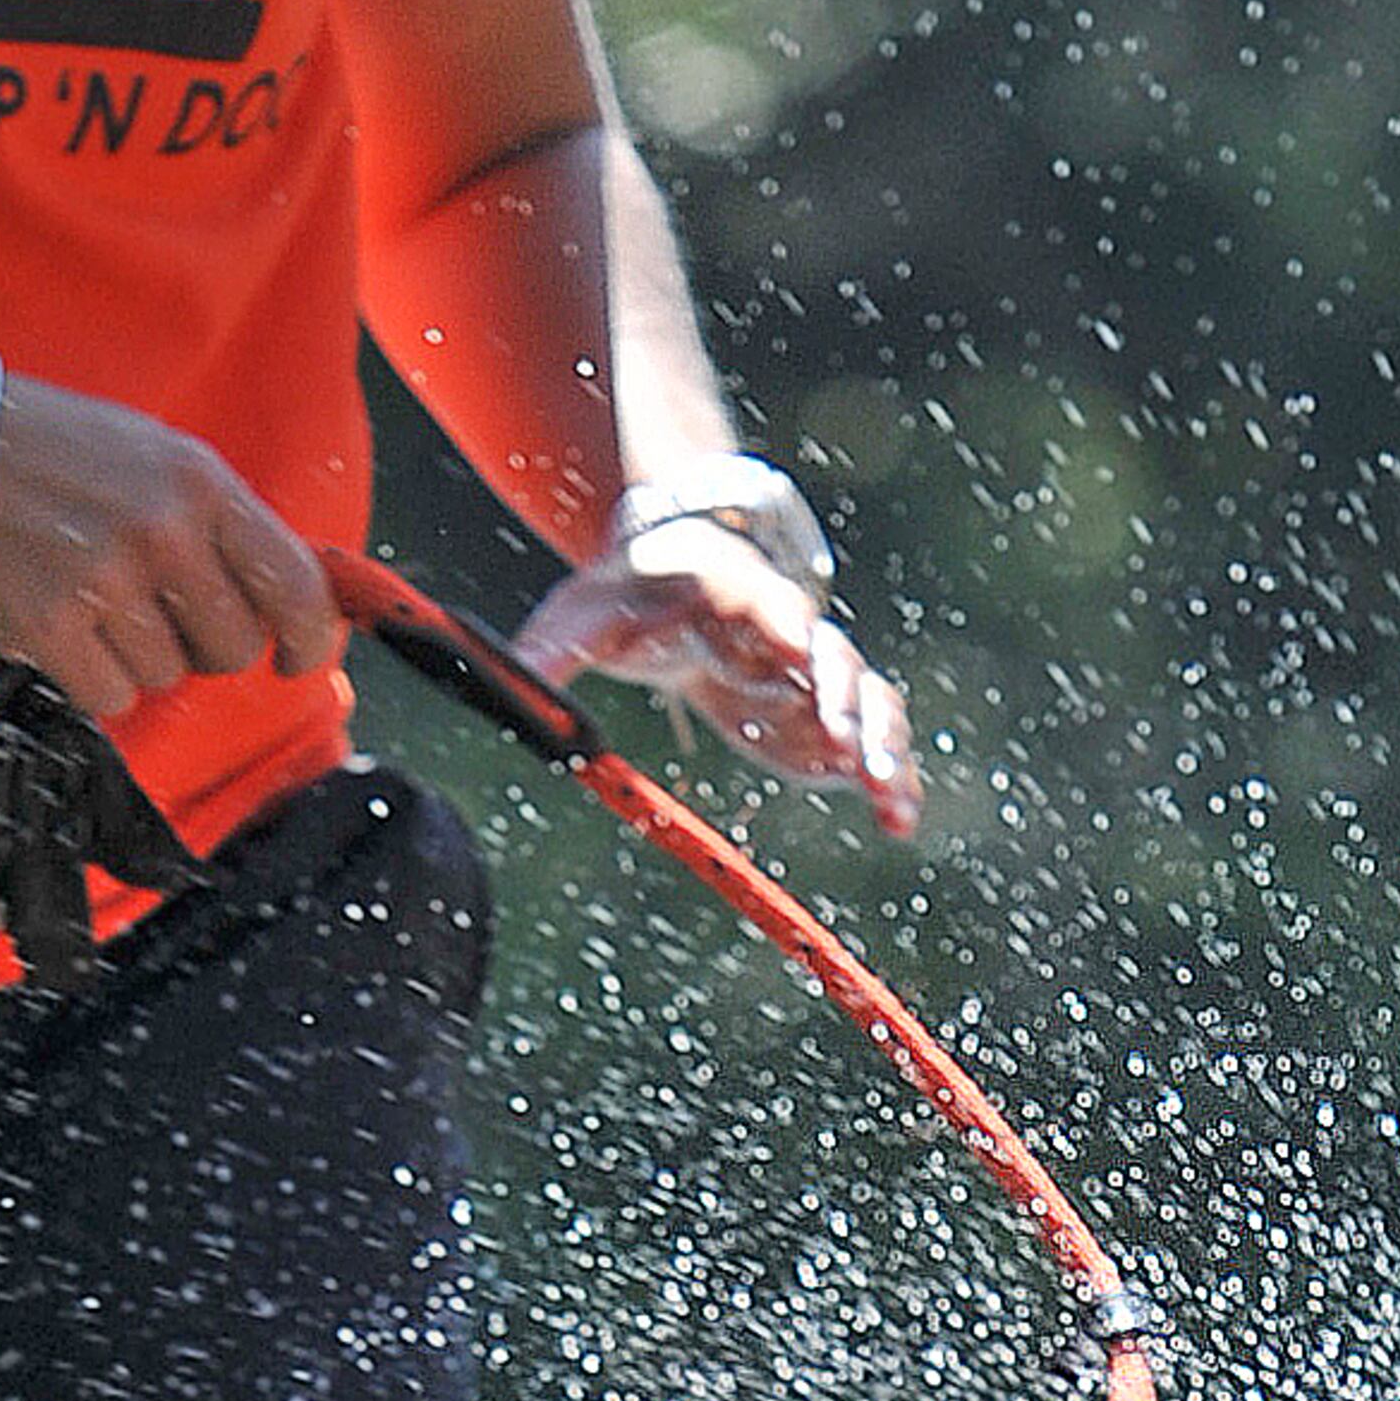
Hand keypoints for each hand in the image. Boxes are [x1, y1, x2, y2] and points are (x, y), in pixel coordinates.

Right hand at [0, 381, 343, 724]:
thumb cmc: (37, 450)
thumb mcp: (145, 451)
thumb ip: (213, 518)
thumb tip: (280, 590)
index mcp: (199, 482)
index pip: (295, 582)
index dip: (310, 636)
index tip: (299, 656)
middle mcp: (163, 531)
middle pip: (233, 647)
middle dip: (204, 647)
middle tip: (156, 616)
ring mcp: (106, 581)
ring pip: (167, 675)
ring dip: (134, 657)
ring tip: (87, 601)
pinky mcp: (50, 628)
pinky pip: (110, 697)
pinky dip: (89, 679)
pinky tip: (59, 628)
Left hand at [511, 534, 921, 837]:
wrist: (675, 578)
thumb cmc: (629, 595)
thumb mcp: (584, 615)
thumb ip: (552, 650)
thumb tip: (503, 678)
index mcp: (733, 593)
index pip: (768, 603)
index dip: (785, 625)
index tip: (798, 647)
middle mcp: (788, 629)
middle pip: (833, 657)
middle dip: (844, 699)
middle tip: (846, 743)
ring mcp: (813, 674)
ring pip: (867, 702)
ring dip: (881, 746)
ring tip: (887, 798)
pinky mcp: (821, 714)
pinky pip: (868, 742)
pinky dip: (886, 777)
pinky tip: (897, 822)